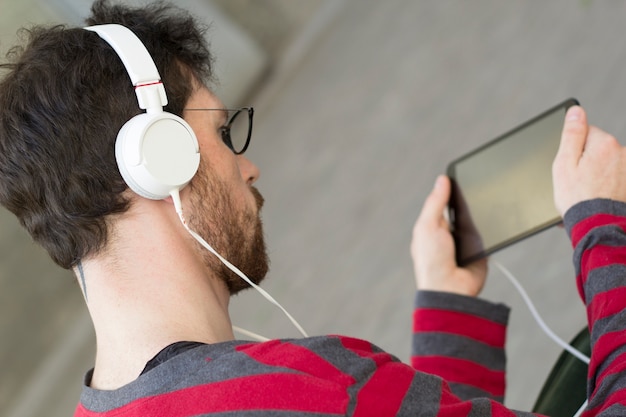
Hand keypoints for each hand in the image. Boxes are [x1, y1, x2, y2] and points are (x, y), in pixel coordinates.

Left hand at [411, 175, 486, 296]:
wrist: (451, 289)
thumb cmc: (432, 261)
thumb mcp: (428, 226)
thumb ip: (435, 203)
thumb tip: (442, 179)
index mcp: (433, 226)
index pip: (444, 202)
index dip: (452, 190)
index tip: (464, 174)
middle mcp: (449, 232)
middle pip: (464, 209)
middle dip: (472, 201)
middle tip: (483, 188)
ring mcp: (466, 242)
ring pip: (478, 220)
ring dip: (484, 215)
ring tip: (492, 203)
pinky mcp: (481, 250)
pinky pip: (490, 235)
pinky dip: (494, 229)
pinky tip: (498, 220)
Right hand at [553, 106, 625, 215]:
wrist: (597, 226)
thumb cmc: (577, 197)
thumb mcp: (564, 163)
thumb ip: (572, 134)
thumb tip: (576, 111)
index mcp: (603, 143)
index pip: (586, 133)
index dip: (574, 150)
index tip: (572, 167)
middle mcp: (622, 152)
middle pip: (599, 148)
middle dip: (588, 161)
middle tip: (578, 183)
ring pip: (608, 163)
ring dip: (599, 174)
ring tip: (589, 193)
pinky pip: (616, 177)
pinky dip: (608, 185)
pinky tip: (599, 198)